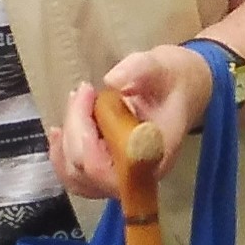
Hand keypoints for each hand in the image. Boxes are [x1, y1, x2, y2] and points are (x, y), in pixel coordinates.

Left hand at [51, 43, 215, 203]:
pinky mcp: (111, 174)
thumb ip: (138, 70)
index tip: (90, 92)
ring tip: (75, 105)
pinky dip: (63, 157)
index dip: (86, 135)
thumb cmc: (174, 79)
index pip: (109, 164)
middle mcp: (139, 177)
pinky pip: (78, 179)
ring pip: (78, 178)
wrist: (184, 89)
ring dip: (65, 142)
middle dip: (74, 128)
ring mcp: (123, 179)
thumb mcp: (160, 65)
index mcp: (155, 155)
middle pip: (87, 171)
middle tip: (83, 91)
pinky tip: (60, 132)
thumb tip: (112, 81)